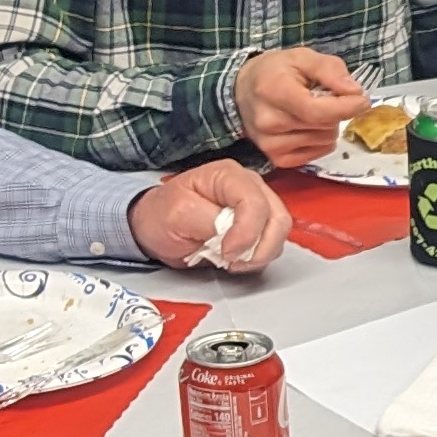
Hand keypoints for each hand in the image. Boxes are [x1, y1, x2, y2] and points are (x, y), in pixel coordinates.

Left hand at [129, 159, 288, 270]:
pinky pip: (272, 244)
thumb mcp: (178, 214)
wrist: (157, 227)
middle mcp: (249, 185)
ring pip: (279, 233)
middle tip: (233, 262)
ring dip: (260, 254)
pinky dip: (258, 258)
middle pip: (277, 217)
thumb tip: (235, 236)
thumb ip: (210, 222)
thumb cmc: (163, 215)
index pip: (254, 202)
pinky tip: (236, 260)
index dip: (246, 232)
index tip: (227, 253)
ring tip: (231, 262)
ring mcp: (257, 205)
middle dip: (260, 247)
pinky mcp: (259, 225)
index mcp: (228, 175)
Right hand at [236, 47, 371, 166]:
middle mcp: (269, 122)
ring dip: (327, 125)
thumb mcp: (302, 57)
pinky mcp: (277, 159)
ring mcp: (271, 144)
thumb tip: (354, 92)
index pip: (317, 111)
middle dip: (335, 111)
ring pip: (325, 140)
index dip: (346, 107)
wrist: (242, 91)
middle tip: (323, 97)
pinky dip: (320, 140)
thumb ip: (330, 70)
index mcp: (274, 91)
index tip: (363, 100)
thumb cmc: (275, 72)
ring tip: (310, 110)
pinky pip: (318, 153)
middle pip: (325, 126)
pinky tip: (306, 126)